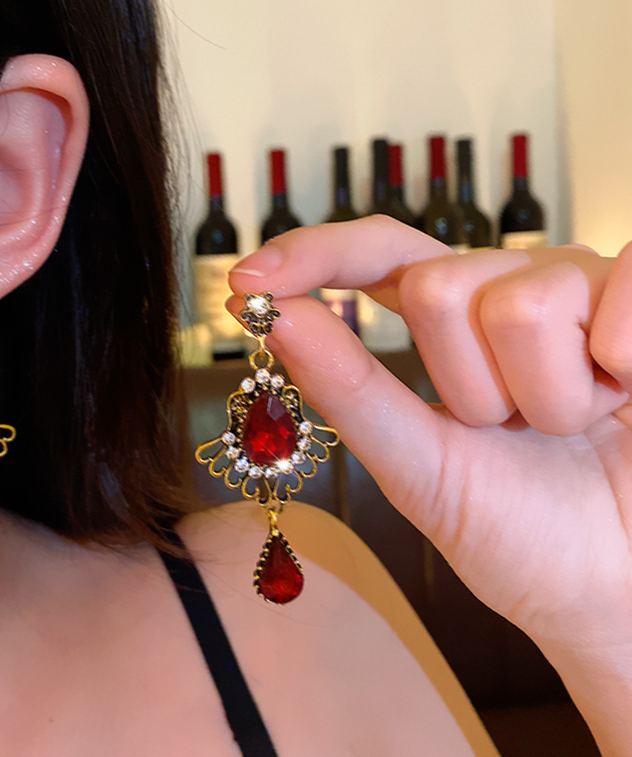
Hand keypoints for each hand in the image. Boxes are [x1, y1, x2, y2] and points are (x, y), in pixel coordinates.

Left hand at [229, 217, 631, 654]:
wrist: (616, 589)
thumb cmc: (522, 532)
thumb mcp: (419, 464)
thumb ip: (349, 389)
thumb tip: (274, 317)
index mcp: (455, 320)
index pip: (379, 253)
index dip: (314, 255)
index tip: (247, 282)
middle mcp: (512, 287)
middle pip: (438, 286)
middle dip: (470, 388)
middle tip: (516, 430)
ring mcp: (584, 286)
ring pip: (521, 303)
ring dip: (544, 399)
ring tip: (574, 427)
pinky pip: (618, 291)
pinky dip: (618, 363)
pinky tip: (628, 392)